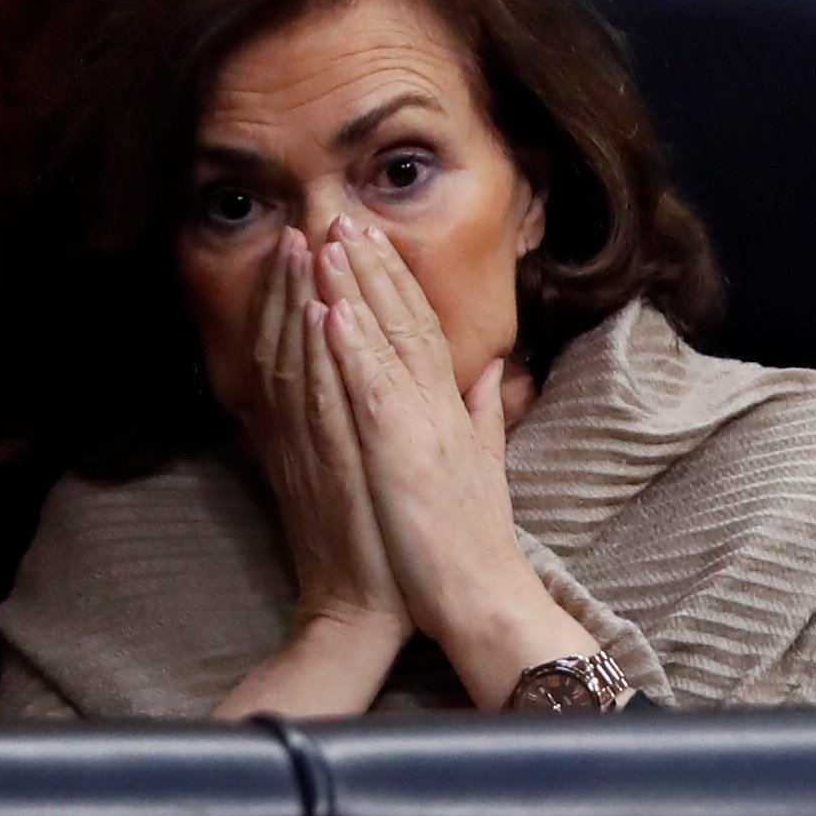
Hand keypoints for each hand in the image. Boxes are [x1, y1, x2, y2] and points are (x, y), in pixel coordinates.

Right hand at [232, 226, 405, 644]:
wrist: (361, 612)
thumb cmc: (375, 545)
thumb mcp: (366, 474)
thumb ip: (374, 426)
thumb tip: (392, 386)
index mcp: (312, 433)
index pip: (299, 352)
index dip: (299, 298)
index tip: (310, 246)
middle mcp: (300, 435)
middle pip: (286, 345)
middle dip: (291, 285)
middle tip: (297, 228)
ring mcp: (313, 450)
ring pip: (296, 362)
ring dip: (296, 303)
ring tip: (303, 248)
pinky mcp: (331, 471)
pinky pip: (318, 406)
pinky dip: (317, 358)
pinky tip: (319, 316)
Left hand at [317, 221, 599, 705]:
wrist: (480, 599)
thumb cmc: (472, 542)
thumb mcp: (484, 465)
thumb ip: (484, 412)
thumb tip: (490, 368)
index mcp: (451, 407)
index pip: (422, 327)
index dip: (397, 280)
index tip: (372, 238)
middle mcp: (436, 406)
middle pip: (401, 320)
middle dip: (371, 266)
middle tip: (341, 216)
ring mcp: (417, 424)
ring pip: (381, 341)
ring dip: (352, 287)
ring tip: (325, 239)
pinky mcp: (397, 451)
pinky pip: (368, 386)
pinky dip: (350, 344)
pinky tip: (329, 307)